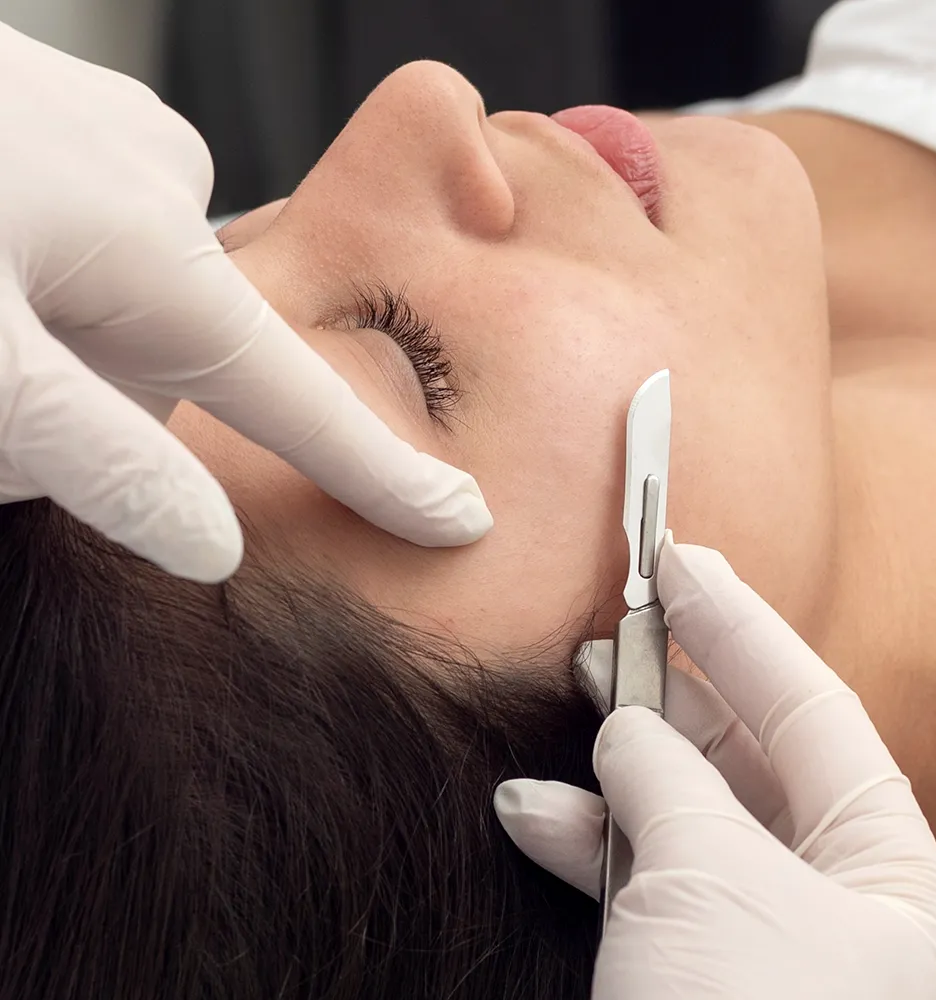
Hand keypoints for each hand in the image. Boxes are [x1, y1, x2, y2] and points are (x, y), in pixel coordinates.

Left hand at [0, 24, 490, 582]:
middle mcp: (159, 187)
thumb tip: (211, 542)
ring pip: (112, 312)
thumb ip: (96, 455)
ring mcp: (107, 144)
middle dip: (88, 408)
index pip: (302, 400)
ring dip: (40, 354)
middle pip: (170, 365)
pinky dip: (25, 296)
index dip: (385, 473)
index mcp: (158, 250)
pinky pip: (77, 250)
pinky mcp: (57, 127)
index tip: (464, 517)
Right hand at [495, 535, 935, 998]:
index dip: (739, 626)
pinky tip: (533, 808)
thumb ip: (668, 780)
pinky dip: (587, 838)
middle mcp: (829, 900)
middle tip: (617, 618)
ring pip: (685, 810)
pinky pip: (642, 875)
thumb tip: (626, 724)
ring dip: (619, 757)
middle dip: (674, 684)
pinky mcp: (687, 970)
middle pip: (747, 752)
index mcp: (885, 877)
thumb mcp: (713, 878)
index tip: (681, 559)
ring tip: (571, 691)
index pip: (810, 709)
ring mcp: (754, 935)